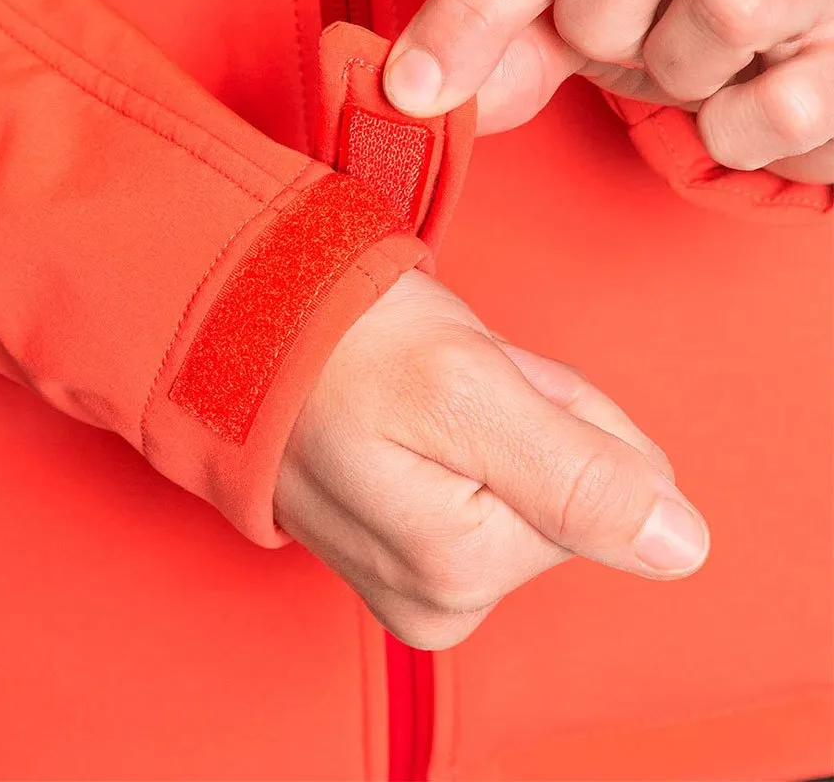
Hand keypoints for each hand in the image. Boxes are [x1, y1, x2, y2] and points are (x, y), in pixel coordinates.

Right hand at [275, 271, 707, 649]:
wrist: (248, 327)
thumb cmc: (344, 345)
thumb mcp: (470, 390)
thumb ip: (579, 474)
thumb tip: (680, 546)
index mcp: (460, 573)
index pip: (608, 488)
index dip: (560, 408)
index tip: (486, 378)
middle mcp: (435, 601)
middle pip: (567, 493)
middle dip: (532, 415)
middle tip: (453, 377)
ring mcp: (413, 584)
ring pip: (528, 485)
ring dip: (498, 420)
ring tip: (422, 391)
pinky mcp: (400, 556)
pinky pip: (482, 488)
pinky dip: (470, 435)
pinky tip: (411, 412)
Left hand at [382, 0, 833, 183]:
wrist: (820, 63)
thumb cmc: (695, 20)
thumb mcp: (596, 4)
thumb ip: (505, 27)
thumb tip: (414, 91)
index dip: (477, 5)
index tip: (417, 89)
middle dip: (605, 18)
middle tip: (643, 37)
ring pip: (715, 4)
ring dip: (679, 72)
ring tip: (708, 67)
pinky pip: (764, 107)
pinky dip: (734, 131)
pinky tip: (754, 108)